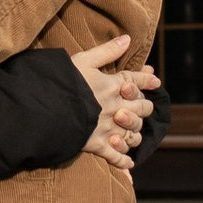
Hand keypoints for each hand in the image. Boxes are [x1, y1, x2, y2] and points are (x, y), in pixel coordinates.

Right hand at [70, 31, 161, 171]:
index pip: (136, 82)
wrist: (47, 107)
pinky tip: (129, 164)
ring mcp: (108, 128)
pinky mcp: (97, 145)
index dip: (147, 81)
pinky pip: (116, 156)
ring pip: (133, 134)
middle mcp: (116, 108)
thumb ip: (107, 51)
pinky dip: (124, 161)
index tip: (155, 81)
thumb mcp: (84, 60)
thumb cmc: (64, 81)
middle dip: (145, 108)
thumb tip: (127, 38)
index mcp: (114, 86)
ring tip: (133, 134)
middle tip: (144, 108)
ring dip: (135, 134)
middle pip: (142, 110)